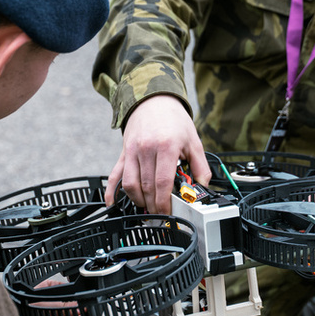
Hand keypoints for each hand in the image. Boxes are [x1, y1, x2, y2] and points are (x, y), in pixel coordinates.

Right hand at [104, 94, 210, 213]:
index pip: (163, 182)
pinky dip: (111, 191)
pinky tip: (111, 203)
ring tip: (147, 208)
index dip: (164, 202)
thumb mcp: (193, 141)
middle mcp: (146, 149)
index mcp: (166, 147)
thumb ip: (200, 166)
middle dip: (153, 206)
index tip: (168, 213)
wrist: (154, 100)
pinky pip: (114, 174)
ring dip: (138, 201)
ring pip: (130, 184)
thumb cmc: (174, 120)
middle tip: (160, 216)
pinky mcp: (124, 152)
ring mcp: (132, 151)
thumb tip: (203, 187)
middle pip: (146, 187)